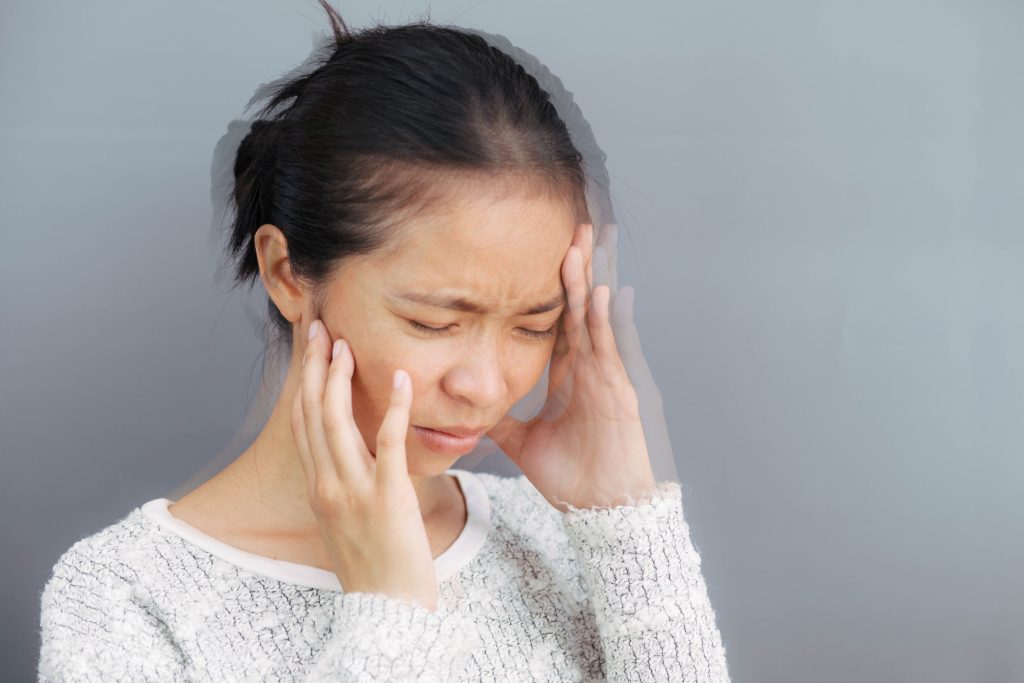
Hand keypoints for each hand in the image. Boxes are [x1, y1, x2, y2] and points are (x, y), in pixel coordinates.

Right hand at [291, 319, 438, 611]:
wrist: (386, 612)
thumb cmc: (374, 568)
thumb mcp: (346, 523)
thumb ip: (345, 487)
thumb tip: (355, 458)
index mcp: (318, 489)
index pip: (303, 424)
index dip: (304, 383)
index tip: (311, 349)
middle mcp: (327, 486)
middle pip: (313, 415)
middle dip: (315, 368)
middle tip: (322, 329)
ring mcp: (354, 492)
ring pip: (338, 423)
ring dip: (340, 379)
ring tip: (346, 344)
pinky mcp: (388, 499)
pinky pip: (389, 445)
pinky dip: (393, 408)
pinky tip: (401, 380)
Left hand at [486, 223, 657, 511]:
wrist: (603, 511)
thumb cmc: (572, 479)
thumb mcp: (524, 444)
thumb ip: (501, 421)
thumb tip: (470, 409)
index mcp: (570, 378)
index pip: (559, 323)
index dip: (553, 290)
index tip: (544, 255)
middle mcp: (590, 370)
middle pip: (580, 309)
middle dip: (576, 270)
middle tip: (571, 227)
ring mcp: (606, 378)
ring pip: (595, 319)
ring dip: (589, 282)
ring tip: (582, 244)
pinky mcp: (619, 393)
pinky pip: (610, 349)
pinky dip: (607, 320)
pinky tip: (603, 291)